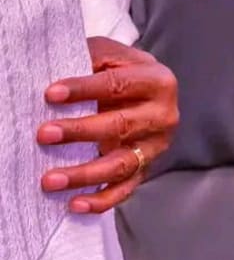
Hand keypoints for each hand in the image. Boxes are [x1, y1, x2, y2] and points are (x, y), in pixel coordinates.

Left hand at [36, 36, 178, 213]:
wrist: (144, 90)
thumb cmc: (118, 70)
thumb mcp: (108, 55)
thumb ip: (89, 59)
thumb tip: (52, 74)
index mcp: (158, 81)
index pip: (117, 85)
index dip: (83, 90)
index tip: (50, 95)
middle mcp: (164, 115)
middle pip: (121, 126)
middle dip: (79, 132)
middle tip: (43, 135)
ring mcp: (156, 146)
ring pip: (122, 164)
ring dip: (84, 173)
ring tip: (50, 180)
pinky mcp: (147, 168)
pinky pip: (125, 189)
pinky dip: (101, 199)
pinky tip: (75, 204)